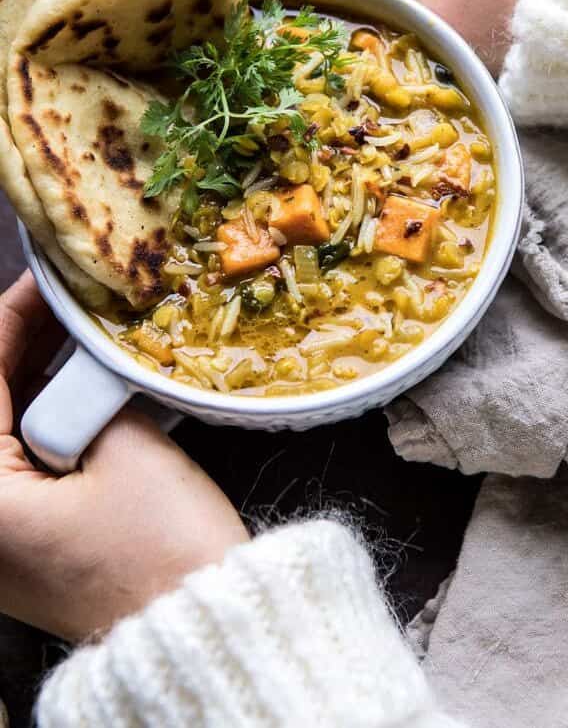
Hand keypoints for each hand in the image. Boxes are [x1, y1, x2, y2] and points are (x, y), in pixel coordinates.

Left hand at [0, 272, 247, 642]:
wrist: (204, 633)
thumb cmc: (163, 552)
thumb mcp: (132, 451)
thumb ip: (96, 391)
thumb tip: (86, 349)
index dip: (13, 318)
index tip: (46, 278)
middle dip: (27, 346)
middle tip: (72, 298)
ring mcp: (9, 536)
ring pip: (12, 432)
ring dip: (44, 380)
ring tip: (83, 330)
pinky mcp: (38, 542)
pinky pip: (33, 461)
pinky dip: (59, 419)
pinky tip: (92, 383)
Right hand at [256, 0, 567, 73]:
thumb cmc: (527, 15)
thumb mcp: (435, 31)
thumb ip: (354, 40)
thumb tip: (286, 63)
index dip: (253, 11)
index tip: (223, 63)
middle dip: (287, 30)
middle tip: (260, 91)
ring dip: (325, 38)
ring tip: (295, 91)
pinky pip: (374, 0)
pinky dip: (360, 35)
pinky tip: (347, 76)